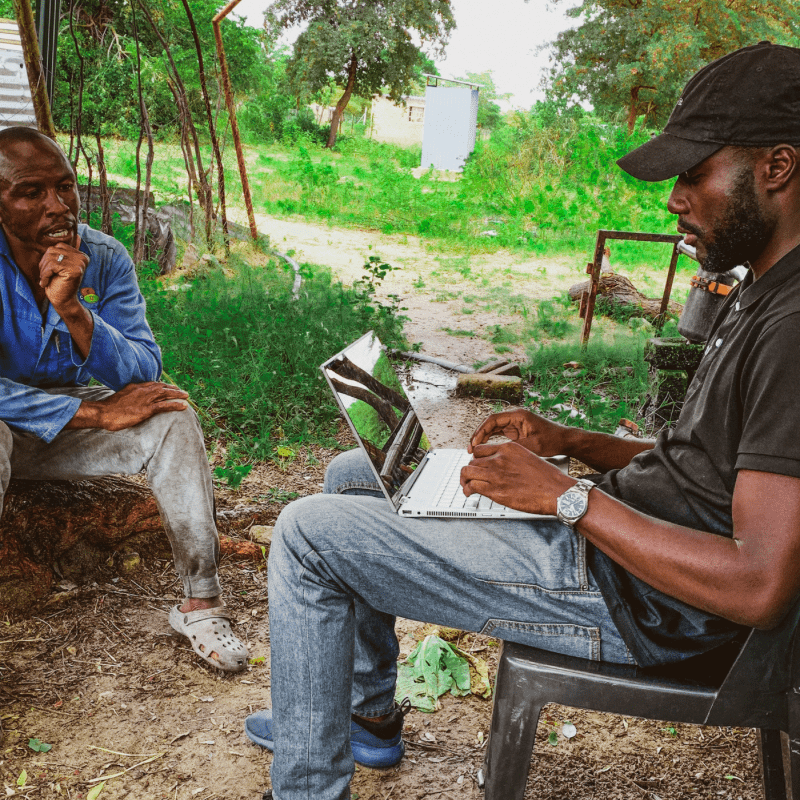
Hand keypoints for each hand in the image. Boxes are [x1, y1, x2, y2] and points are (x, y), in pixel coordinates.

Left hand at [38, 233, 88, 312]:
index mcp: (81, 255)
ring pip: (50, 258)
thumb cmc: (59, 283)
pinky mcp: (74, 270)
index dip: (49, 258)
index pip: (58, 247)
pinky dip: (45, 275)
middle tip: (45, 276)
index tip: (50, 271)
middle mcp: (82, 258)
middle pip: (52, 251)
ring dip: (44, 270)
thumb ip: (67, 252)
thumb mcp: (61, 265)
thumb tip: (78, 236)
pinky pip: (51, 266)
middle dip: (44, 264)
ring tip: (45, 279)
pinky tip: (46, 282)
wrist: (63, 301)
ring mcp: (79, 263)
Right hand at [74, 382, 189, 431]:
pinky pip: (164, 406)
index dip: (164, 386)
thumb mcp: (121, 397)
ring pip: (166, 395)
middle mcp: (142, 390)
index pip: (154, 384)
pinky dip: (175, 405)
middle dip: (174, 389)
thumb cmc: (109, 408)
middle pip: (162, 387)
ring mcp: (145, 399)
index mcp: (136, 386)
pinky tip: (184, 406)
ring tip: (187, 397)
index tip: (171, 388)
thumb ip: (129, 396)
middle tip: (183, 392)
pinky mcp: (146, 409)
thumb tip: (134, 399)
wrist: (103, 412)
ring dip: (178, 395)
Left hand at [460, 441, 572, 515]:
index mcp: (508, 448)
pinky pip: (472, 486)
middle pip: (472, 461)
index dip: (476, 459)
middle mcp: (500, 458)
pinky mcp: (495, 490)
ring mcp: (496, 473)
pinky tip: (469, 493)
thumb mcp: (528, 457)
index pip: (480, 449)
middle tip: (470, 478)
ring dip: (464, 480)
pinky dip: (467, 490)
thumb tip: (504, 466)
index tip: (476, 466)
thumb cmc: (547, 478)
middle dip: (469, 471)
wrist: (557, 491)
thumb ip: (512, 459)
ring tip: (466, 486)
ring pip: (467, 472)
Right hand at [469, 408, 567, 455]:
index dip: (481, 431)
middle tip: (470, 448)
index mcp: (518, 415)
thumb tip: (497, 453)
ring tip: (473, 450)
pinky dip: (490, 440)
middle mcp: (514, 417)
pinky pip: (498, 433)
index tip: (475, 442)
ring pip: (492, 428)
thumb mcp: (533, 446)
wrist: (564, 440)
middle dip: (478, 435)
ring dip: (482, 438)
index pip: (493, 419)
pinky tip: (483, 449)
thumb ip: (515, 447)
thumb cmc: (552, 440)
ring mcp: (514, 423)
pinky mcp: (516, 430)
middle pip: (490, 423)